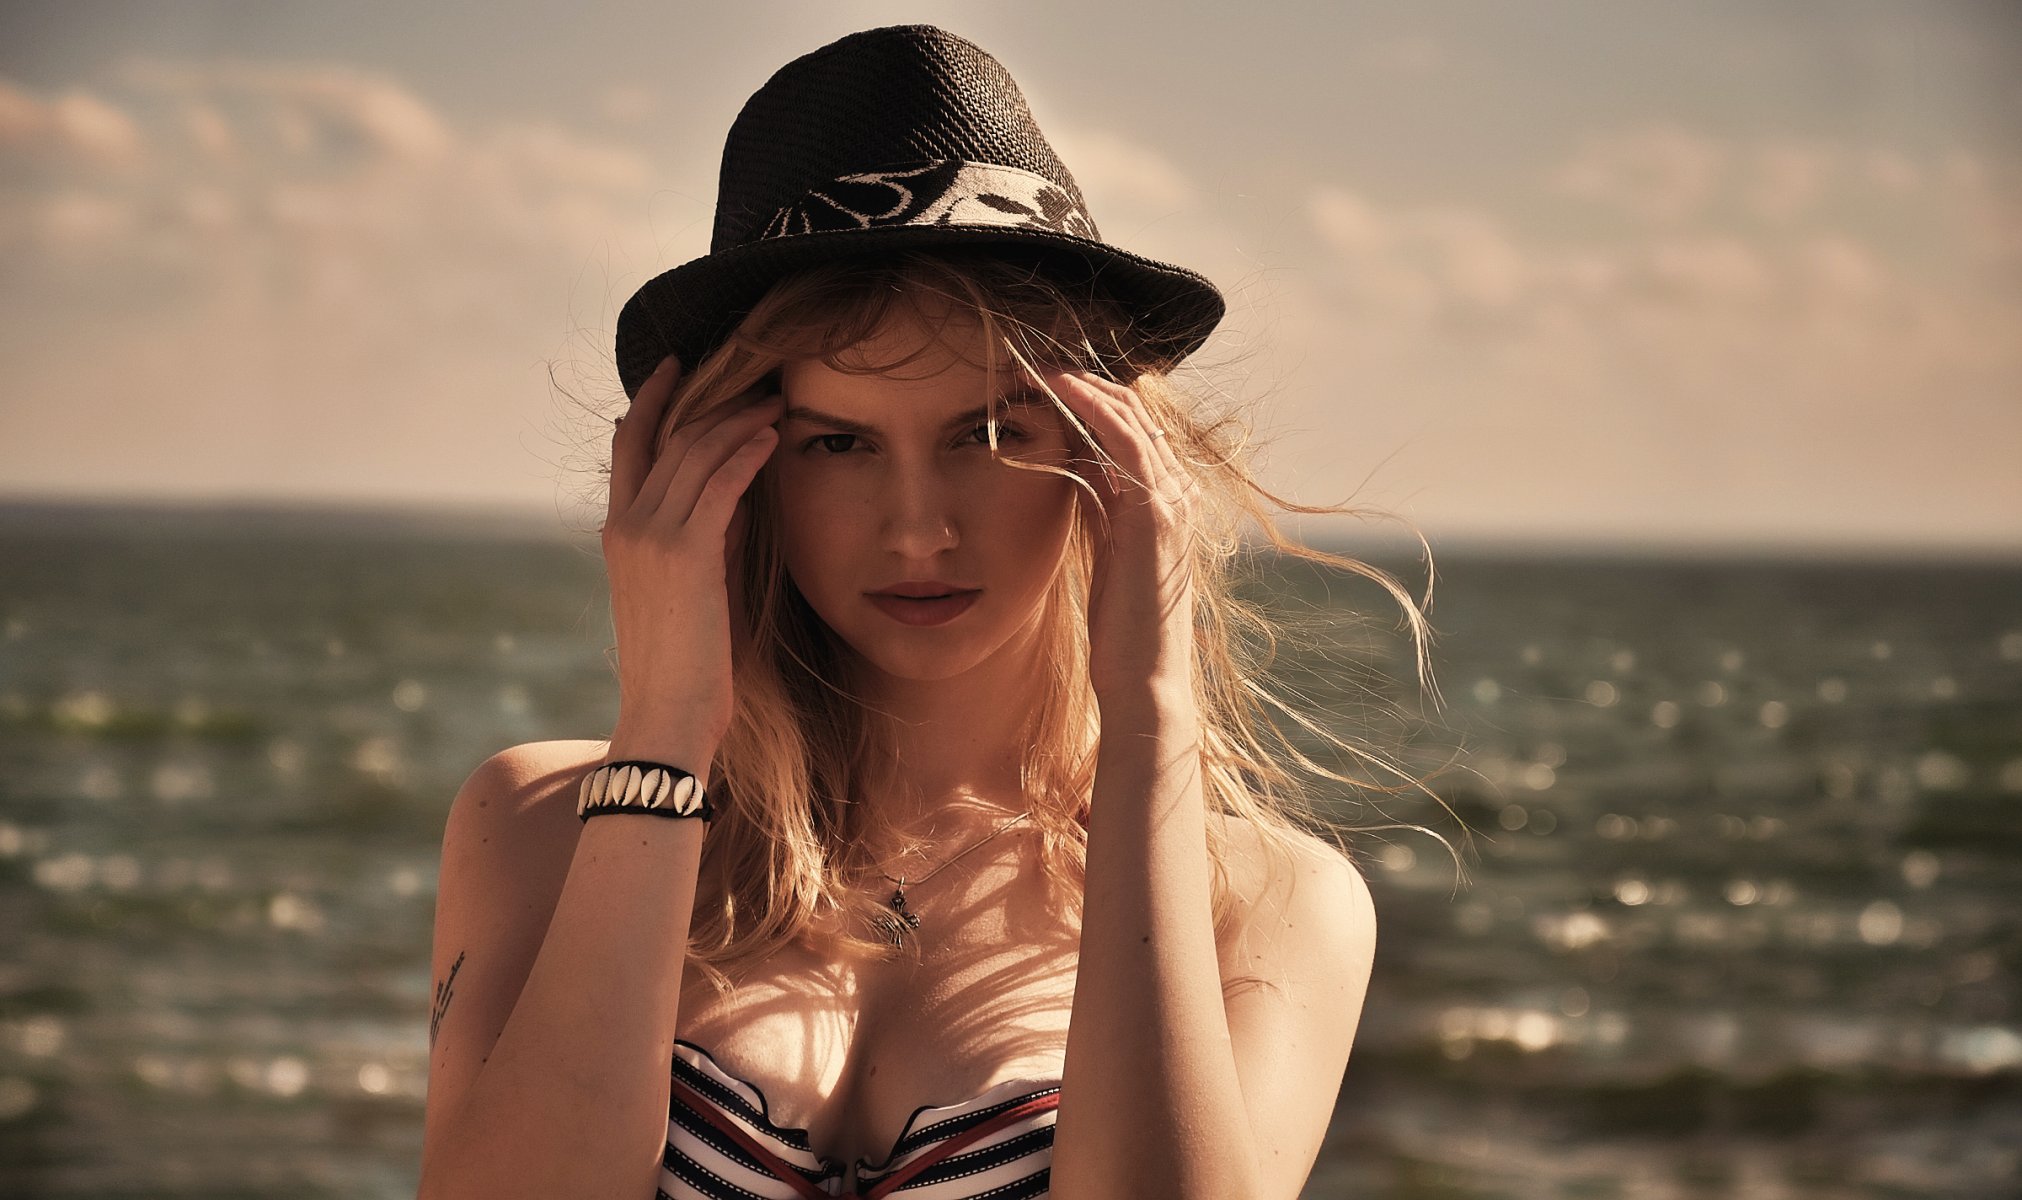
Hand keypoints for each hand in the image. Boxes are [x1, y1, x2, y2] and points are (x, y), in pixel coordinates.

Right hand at [603, 355, 782, 755]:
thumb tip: (740, 493)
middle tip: (757, 378)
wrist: (667, 717)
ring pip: (695, 453)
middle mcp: (626, 525)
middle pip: (669, 438)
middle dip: (714, 402)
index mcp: (618, 532)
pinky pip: (720, 485)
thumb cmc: (686, 667)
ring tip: (775, 399)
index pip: (630, 446)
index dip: (651, 400)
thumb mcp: (694, 588)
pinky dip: (747, 454)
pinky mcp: (685, 554)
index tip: (677, 366)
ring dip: (739, 420)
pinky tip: (773, 437)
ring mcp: (650, 537)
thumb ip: (709, 536)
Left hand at [1050, 368, 1199, 699]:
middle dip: (1083, 384)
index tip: (1040, 382)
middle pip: (1133, 415)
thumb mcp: (1105, 552)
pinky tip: (1058, 389)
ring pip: (1130, 418)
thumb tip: (1074, 469)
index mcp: (1167, 503)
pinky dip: (1092, 409)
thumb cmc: (1121, 628)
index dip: (1088, 401)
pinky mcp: (1157, 513)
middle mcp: (1178, 493)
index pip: (1131, 431)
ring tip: (1036, 365)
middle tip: (1031, 363)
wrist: (1144, 679)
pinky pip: (1125, 442)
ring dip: (1082, 385)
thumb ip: (1099, 508)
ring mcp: (1173, 501)